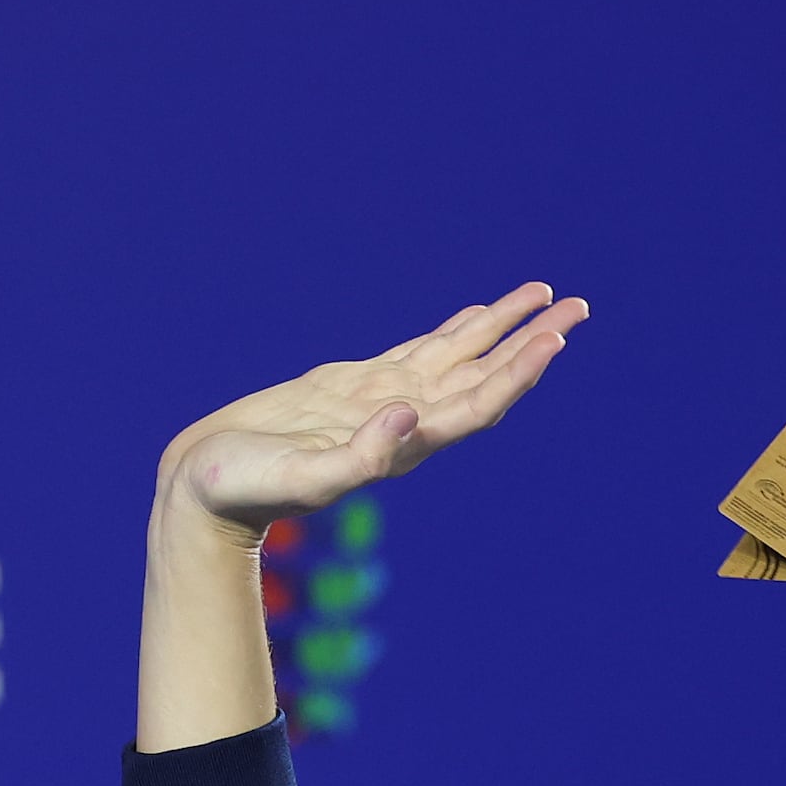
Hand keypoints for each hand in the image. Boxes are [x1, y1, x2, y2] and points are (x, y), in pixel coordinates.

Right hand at [156, 284, 590, 548]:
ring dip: (504, 327)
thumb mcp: (302, 477)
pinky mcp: (356, 386)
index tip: (554, 338)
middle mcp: (407, 423)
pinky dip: (455, 331)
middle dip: (532, 340)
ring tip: (546, 295)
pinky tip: (477, 316)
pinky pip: (421, 352)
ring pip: (459, 356)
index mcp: (404, 445)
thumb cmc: (249, 489)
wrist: (207, 490)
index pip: (478, 404)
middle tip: (578, 306)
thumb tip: (408, 415)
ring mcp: (385, 402)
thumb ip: (359, 456)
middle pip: (486, 375)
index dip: (518, 372)